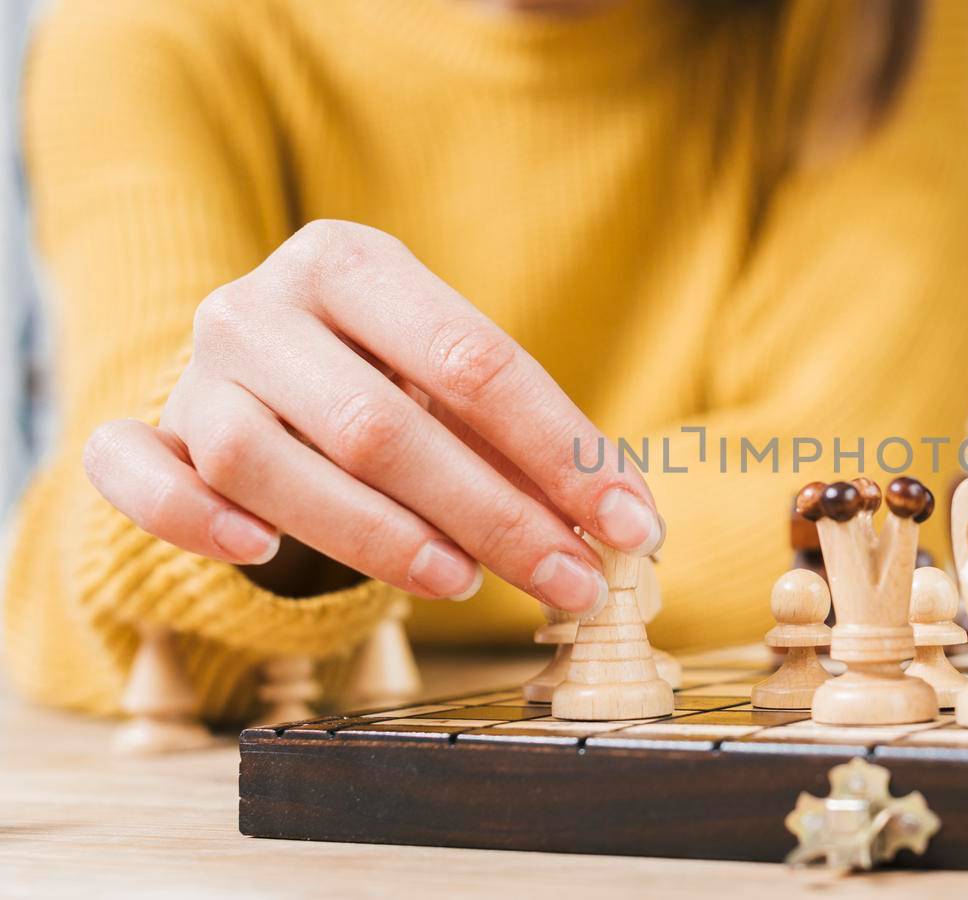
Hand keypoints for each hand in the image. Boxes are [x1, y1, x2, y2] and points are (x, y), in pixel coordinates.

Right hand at [82, 220, 661, 612]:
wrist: (264, 370)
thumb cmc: (382, 376)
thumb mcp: (452, 384)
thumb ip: (526, 441)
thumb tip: (628, 520)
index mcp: (353, 261)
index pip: (475, 361)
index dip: (562, 452)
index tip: (633, 523)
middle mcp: (261, 306)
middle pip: (379, 424)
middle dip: (494, 515)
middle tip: (572, 579)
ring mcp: (195, 371)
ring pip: (267, 463)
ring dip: (376, 536)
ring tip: (463, 580)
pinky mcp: (150, 435)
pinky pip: (141, 477)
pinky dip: (195, 518)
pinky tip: (259, 553)